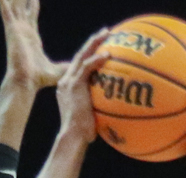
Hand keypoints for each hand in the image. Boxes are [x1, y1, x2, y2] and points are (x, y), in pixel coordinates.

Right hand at [0, 0, 64, 88]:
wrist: (26, 81)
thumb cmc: (39, 79)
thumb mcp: (57, 70)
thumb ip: (66, 66)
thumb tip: (78, 69)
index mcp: (31, 36)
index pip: (31, 14)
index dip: (32, 4)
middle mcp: (22, 30)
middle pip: (22, 6)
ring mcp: (16, 29)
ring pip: (14, 5)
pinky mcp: (12, 30)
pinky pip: (6, 11)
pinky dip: (3, 2)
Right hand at [55, 28, 108, 144]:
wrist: (73, 137)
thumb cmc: (84, 134)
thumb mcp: (92, 117)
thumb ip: (100, 107)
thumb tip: (119, 109)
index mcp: (68, 87)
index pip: (79, 66)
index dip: (89, 54)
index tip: (101, 48)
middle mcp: (66, 81)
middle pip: (80, 55)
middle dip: (92, 42)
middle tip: (106, 33)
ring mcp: (68, 82)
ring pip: (82, 55)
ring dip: (94, 43)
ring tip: (107, 34)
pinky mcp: (73, 85)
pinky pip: (86, 67)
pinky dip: (97, 59)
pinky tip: (108, 54)